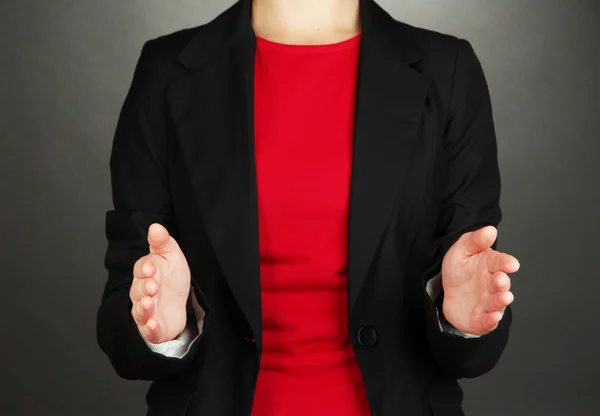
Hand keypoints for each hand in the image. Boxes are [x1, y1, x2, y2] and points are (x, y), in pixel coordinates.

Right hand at [130, 223, 190, 342]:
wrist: (178, 305)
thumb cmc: (171, 279)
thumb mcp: (172, 257)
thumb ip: (163, 243)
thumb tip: (155, 226)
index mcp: (146, 273)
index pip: (142, 268)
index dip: (146, 268)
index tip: (151, 267)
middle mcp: (142, 292)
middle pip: (139, 290)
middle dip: (145, 287)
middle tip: (153, 286)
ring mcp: (146, 311)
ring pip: (140, 309)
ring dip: (144, 307)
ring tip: (149, 303)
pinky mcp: (152, 328)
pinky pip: (148, 330)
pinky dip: (150, 328)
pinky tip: (153, 325)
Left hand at [441, 226, 519, 335]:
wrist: (447, 294)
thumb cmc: (459, 271)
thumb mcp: (460, 251)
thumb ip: (474, 240)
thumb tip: (490, 229)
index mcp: (490, 265)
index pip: (500, 262)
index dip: (506, 263)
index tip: (511, 264)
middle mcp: (492, 284)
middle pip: (500, 284)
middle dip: (501, 282)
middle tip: (500, 280)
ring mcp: (488, 302)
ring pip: (497, 302)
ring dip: (501, 300)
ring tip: (504, 297)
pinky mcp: (481, 319)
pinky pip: (487, 321)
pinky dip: (491, 320)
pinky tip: (493, 317)